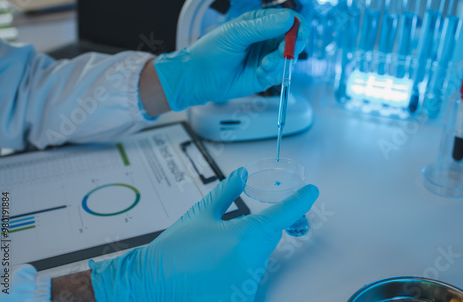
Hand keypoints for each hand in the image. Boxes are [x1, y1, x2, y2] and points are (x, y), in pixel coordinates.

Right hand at [89, 167, 318, 300]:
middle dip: (258, 230)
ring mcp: (248, 284)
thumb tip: (242, 174)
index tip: (311, 192)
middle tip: (229, 232)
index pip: (282, 215)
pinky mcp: (241, 298)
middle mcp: (251, 261)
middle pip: (269, 238)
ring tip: (214, 254)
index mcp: (244, 235)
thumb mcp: (200, 214)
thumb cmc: (174, 249)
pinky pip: (250, 278)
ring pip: (259, 259)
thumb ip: (226, 192)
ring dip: (246, 252)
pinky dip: (239, 270)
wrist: (151, 284)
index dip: (299, 201)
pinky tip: (216, 270)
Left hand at [153, 9, 307, 110]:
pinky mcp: (265, 76)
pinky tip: (260, 72)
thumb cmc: (211, 50)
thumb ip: (263, 27)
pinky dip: (273, 73)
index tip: (299, 32)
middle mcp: (266, 40)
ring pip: (289, 58)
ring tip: (265, 64)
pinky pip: (280, 74)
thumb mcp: (237, 33)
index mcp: (260, 23)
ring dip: (281, 61)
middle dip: (293, 45)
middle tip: (284, 50)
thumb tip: (288, 20)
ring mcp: (267, 58)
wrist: (199, 76)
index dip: (297, 25)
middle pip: (294, 39)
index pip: (288, 20)